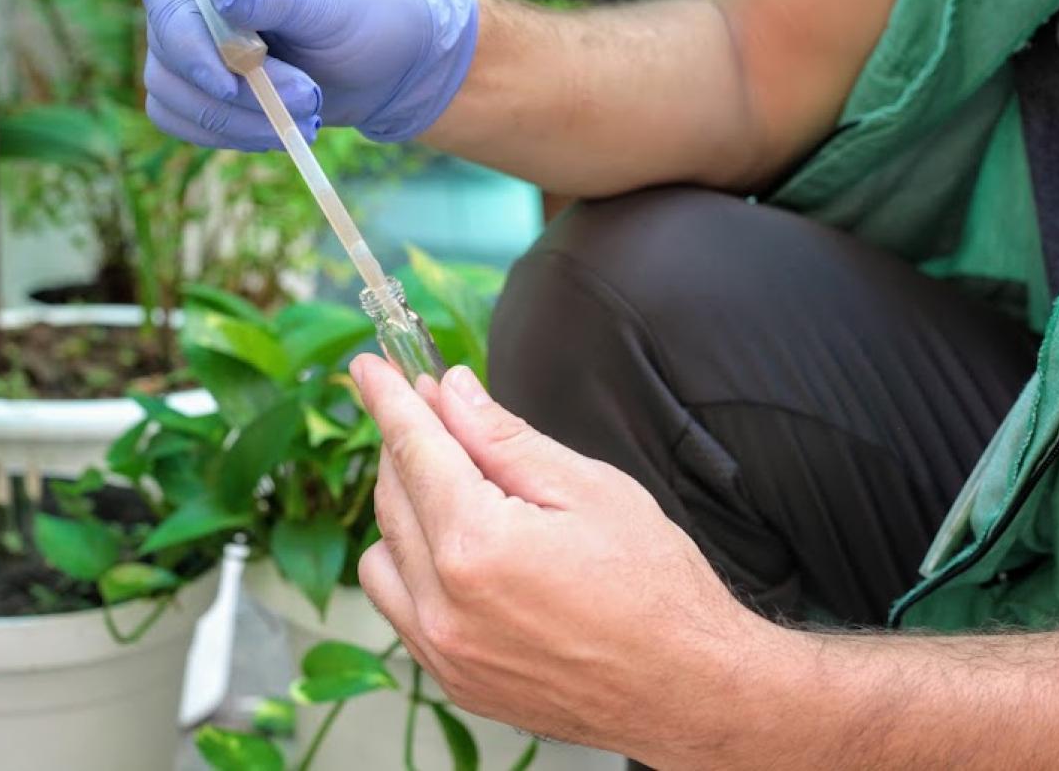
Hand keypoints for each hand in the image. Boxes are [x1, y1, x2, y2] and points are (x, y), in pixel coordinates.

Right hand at [138, 0, 477, 150]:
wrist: (390, 62)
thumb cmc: (365, 12)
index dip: (187, 40)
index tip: (231, 79)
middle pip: (166, 46)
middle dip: (234, 90)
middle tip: (306, 98)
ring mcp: (189, 31)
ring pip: (168, 89)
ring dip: (235, 120)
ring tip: (304, 116)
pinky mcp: (197, 78)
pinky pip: (177, 117)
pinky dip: (224, 134)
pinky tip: (276, 130)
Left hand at [350, 355, 789, 765]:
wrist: (688, 689)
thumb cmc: (656, 590)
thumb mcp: (589, 487)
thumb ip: (504, 437)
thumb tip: (452, 393)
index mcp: (476, 545)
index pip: (413, 448)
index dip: (389, 399)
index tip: (370, 368)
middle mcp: (444, 604)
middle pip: (393, 496)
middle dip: (406, 444)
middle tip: (434, 410)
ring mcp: (444, 651)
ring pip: (381, 556)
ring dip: (405, 511)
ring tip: (458, 490)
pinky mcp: (453, 679)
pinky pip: (401, 608)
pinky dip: (413, 569)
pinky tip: (459, 552)